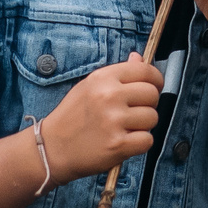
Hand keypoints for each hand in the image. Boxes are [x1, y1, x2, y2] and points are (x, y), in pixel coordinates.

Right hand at [41, 53, 161, 181]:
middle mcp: (109, 96)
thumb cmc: (72, 117)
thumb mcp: (89, 87)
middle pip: (152, 94)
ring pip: (152, 118)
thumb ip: (117, 74)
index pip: (145, 70)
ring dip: (143, 125)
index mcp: (102, 78)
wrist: (52, 148)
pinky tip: (124, 142)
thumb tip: (139, 58)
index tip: (152, 87)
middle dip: (148, 104)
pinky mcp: (118, 144)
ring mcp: (114, 121)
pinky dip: (140, 143)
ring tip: (124, 128)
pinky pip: (148, 140)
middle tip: (133, 113)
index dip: (155, 80)